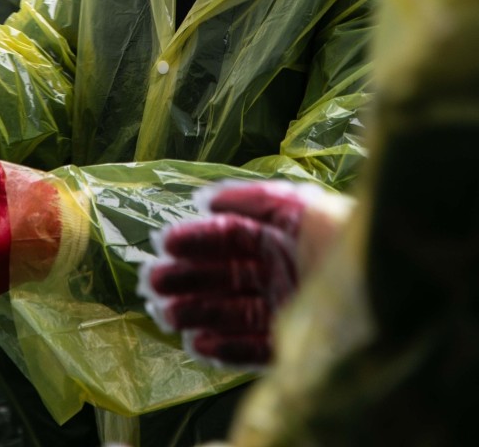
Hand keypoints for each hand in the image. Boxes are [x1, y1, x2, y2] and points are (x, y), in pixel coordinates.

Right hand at [139, 180, 350, 367]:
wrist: (389, 290)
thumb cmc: (346, 239)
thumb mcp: (302, 205)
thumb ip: (254, 198)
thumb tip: (206, 199)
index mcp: (285, 233)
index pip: (232, 235)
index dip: (198, 238)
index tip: (165, 243)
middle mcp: (284, 268)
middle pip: (226, 272)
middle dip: (189, 276)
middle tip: (153, 281)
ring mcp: (288, 306)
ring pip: (231, 309)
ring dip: (196, 310)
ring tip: (165, 313)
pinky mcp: (295, 341)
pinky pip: (251, 345)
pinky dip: (223, 345)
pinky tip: (197, 341)